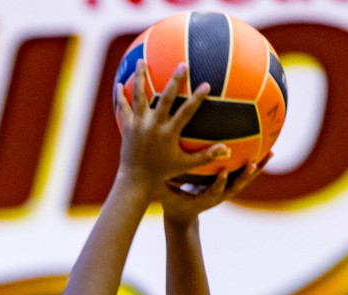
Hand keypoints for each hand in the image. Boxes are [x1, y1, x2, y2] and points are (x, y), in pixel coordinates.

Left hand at [117, 62, 228, 195]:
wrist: (135, 180)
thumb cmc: (162, 173)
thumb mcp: (185, 165)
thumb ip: (205, 156)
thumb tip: (227, 150)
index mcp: (169, 133)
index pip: (186, 112)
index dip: (197, 98)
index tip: (207, 85)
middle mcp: (153, 126)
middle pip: (164, 98)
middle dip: (174, 81)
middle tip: (182, 64)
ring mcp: (139, 125)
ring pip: (139, 97)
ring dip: (141, 78)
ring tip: (141, 60)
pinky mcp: (128, 127)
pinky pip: (124, 108)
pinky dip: (121, 96)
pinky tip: (120, 83)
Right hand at [159, 154, 271, 223]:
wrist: (183, 216)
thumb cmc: (171, 202)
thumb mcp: (163, 193)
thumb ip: (161, 181)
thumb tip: (148, 164)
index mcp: (203, 199)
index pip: (212, 191)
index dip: (218, 183)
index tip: (223, 172)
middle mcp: (218, 197)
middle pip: (234, 187)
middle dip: (244, 176)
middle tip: (252, 164)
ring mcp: (225, 193)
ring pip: (244, 180)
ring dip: (258, 168)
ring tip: (270, 153)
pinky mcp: (229, 188)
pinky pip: (244, 174)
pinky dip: (256, 163)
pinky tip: (267, 148)